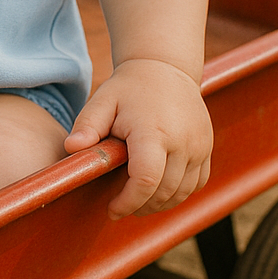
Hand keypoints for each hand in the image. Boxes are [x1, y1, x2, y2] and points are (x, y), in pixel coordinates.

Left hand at [62, 58, 211, 218]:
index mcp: (153, 131)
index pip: (145, 179)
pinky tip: (158, 190)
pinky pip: (196, 183)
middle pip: (163, 191)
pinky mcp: (207, 148)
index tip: (112, 209)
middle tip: (119, 206)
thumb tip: (70, 147)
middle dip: (140, 206)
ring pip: (182, 192)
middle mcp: (182, 140)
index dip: (128, 201)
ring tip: (137, 200)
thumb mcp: (103, 100)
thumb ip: (87, 125)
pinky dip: (178, 194)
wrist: (165, 68)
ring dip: (159, 204)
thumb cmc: (129, 89)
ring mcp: (199, 145)